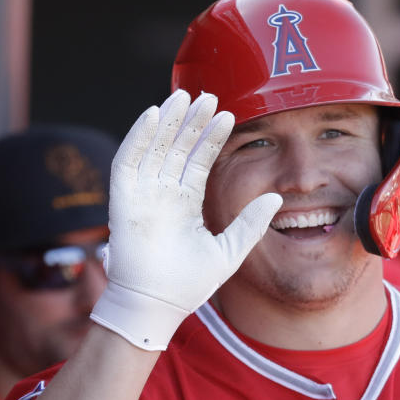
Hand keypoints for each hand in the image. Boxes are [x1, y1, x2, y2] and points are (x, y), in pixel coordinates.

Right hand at [90, 90, 281, 349]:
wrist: (158, 304)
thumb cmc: (189, 284)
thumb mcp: (230, 250)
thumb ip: (251, 223)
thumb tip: (276, 198)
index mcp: (186, 202)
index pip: (199, 160)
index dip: (211, 137)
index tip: (227, 114)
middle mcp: (163, 193)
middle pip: (177, 147)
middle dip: (191, 121)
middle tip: (207, 95)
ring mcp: (142, 193)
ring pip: (155, 146)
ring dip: (168, 121)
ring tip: (184, 97)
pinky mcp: (122, 198)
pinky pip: (128, 160)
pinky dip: (139, 136)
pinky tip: (154, 114)